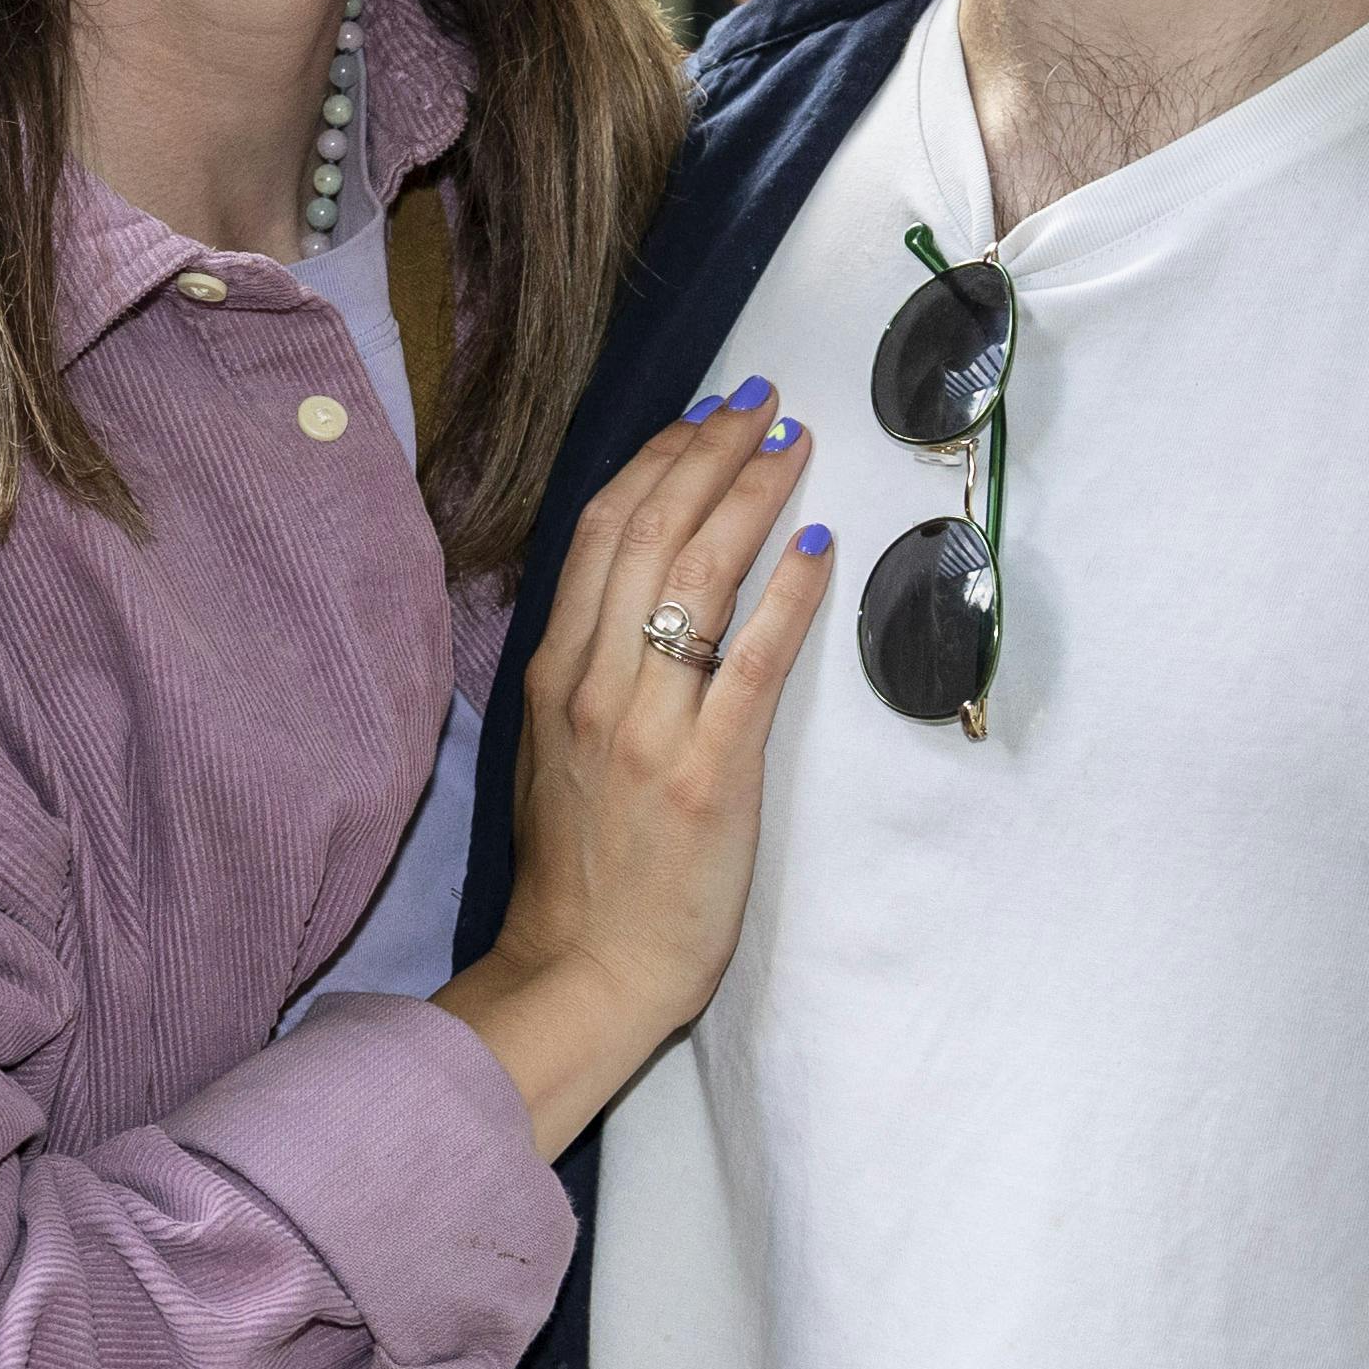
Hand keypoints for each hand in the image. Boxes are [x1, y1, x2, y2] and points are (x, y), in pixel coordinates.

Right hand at [437, 381, 834, 1159]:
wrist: (584, 967)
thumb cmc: (580, 863)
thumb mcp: (553, 743)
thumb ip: (587, 664)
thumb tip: (637, 583)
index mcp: (554, 671)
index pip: (606, 530)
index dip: (659, 458)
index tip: (706, 414)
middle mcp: (594, 684)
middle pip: (653, 532)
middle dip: (711, 452)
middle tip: (763, 402)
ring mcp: (649, 727)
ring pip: (699, 577)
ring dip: (752, 496)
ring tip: (794, 445)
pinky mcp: (707, 774)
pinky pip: (751, 662)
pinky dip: (786, 595)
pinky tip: (816, 547)